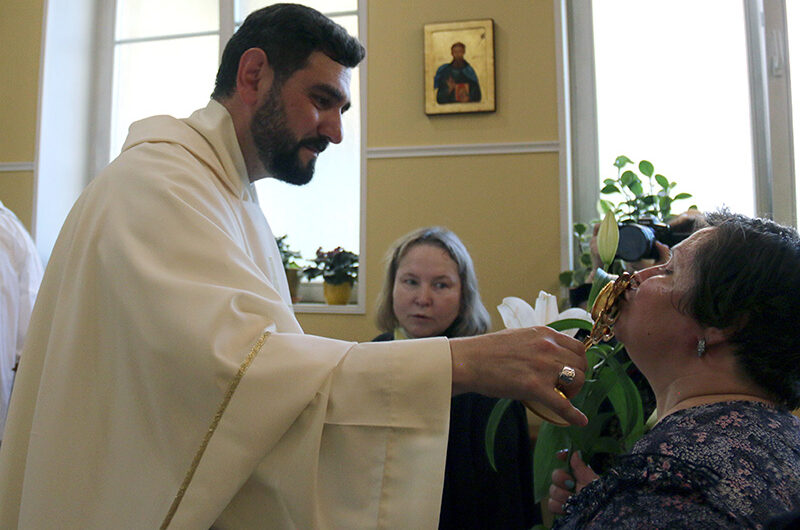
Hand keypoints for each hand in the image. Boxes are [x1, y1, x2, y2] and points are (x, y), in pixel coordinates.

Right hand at [449, 327, 587, 425]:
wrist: (468, 361)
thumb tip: (551, 356)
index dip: (578, 362)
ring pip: (577, 381)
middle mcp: (548, 347)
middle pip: (581, 365)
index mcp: (545, 334)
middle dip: (577, 378)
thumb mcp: (519, 336)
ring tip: (560, 397)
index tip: (571, 371)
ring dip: (573, 392)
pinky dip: (574, 415)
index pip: (578, 347)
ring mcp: (543, 367)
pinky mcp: (535, 387)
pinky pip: (563, 404)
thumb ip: (539, 343)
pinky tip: (579, 421)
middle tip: (564, 387)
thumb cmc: (487, 351)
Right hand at [547, 450, 597, 514]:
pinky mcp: (562, 511)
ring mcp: (566, 498)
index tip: (560, 455)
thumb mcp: (594, 481)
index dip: (563, 457)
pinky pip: (551, 505)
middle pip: (555, 475)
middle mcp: (572, 486)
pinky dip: (557, 506)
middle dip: (560, 478)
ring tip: (572, 499)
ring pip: (552, 490)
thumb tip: (574, 452)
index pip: (568, 462)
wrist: (604, 519)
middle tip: (570, 484)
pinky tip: (567, 508)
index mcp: (581, 476)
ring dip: (560, 494)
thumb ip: (582, 468)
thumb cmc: (603, 498)